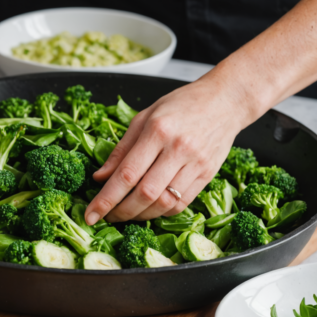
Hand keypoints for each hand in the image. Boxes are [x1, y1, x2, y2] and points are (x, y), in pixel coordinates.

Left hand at [85, 77, 253, 223]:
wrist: (226, 100)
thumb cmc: (182, 105)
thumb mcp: (144, 117)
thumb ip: (121, 149)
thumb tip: (100, 177)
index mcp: (157, 131)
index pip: (126, 174)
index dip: (106, 199)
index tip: (90, 214)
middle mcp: (177, 149)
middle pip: (144, 194)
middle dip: (121, 212)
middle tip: (107, 216)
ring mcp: (195, 164)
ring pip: (163, 203)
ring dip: (140, 215)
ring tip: (126, 213)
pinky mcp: (208, 175)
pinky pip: (181, 204)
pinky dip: (161, 212)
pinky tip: (150, 208)